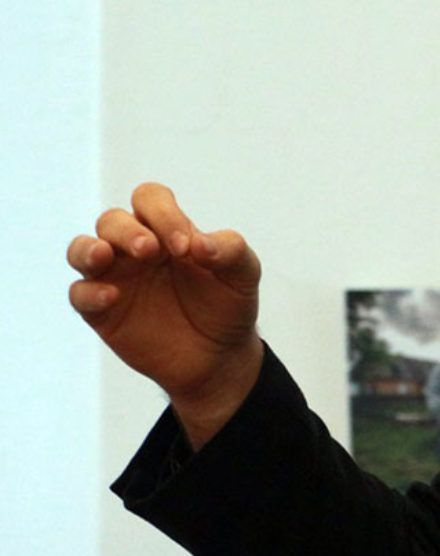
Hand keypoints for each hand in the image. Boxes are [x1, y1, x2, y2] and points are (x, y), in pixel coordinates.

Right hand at [67, 182, 262, 447]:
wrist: (220, 356)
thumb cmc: (228, 305)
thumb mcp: (244, 275)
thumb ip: (231, 250)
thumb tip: (199, 242)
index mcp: (167, 230)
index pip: (150, 199)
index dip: (163, 214)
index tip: (186, 247)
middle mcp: (134, 249)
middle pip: (112, 220)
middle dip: (128, 232)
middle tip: (151, 251)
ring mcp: (115, 277)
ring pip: (82, 249)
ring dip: (88, 249)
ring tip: (103, 255)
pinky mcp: (101, 311)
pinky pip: (79, 294)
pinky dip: (89, 292)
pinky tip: (112, 296)